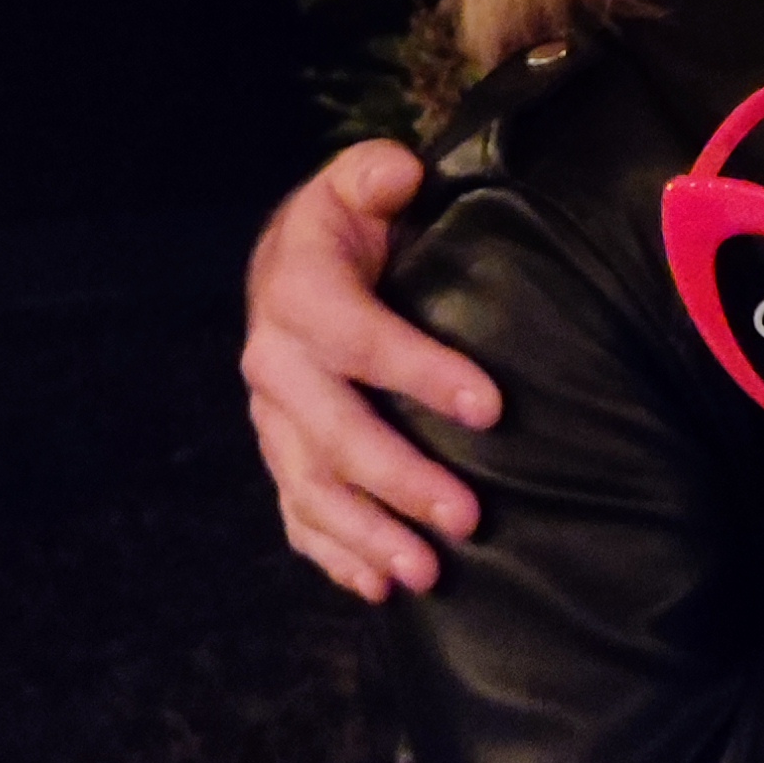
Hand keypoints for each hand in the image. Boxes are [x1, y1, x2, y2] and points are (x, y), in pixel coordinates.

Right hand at [242, 138, 500, 604]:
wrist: (292, 260)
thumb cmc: (347, 223)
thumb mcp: (359, 182)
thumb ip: (378, 175)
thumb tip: (402, 173)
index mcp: (297, 294)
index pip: (362, 341)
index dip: (423, 375)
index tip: (491, 409)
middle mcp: (274, 364)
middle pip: (334, 434)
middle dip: (401, 481)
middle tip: (468, 518)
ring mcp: (271, 419)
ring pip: (311, 488)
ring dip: (367, 536)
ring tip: (426, 573)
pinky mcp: (279, 454)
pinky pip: (296, 515)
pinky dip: (332, 556)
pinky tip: (376, 588)